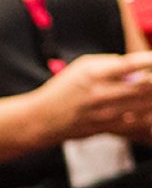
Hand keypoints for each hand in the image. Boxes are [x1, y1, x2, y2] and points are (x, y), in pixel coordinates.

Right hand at [34, 51, 151, 141]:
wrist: (45, 118)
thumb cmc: (63, 89)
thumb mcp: (80, 67)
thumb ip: (108, 62)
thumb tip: (135, 63)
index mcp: (94, 74)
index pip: (130, 64)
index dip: (149, 60)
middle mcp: (102, 93)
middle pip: (145, 86)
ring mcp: (107, 113)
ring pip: (146, 104)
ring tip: (150, 91)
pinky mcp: (110, 127)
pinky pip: (139, 121)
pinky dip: (148, 113)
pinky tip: (147, 107)